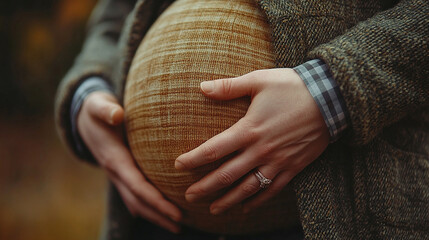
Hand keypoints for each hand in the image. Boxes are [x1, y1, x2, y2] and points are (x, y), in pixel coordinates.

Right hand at [77, 91, 181, 232]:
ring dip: (155, 215)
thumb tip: (117, 114)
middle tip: (182, 225)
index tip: (176, 213)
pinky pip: (134, 196)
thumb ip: (106, 109)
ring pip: (135, 202)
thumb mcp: (98, 105)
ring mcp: (117, 176)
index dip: (157, 201)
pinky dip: (147, 207)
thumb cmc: (96, 110)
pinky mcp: (121, 174)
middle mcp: (115, 172)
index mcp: (115, 159)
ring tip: (176, 225)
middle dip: (159, 215)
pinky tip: (160, 214)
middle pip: (138, 201)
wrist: (82, 118)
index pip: (138, 186)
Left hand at [175, 68, 328, 214]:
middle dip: (205, 187)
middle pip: (226, 175)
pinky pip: (272, 190)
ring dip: (228, 200)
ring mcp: (277, 162)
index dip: (193, 160)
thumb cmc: (292, 87)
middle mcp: (260, 150)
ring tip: (213, 209)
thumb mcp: (258, 80)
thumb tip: (201, 87)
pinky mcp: (293, 167)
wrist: (331, 99)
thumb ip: (228, 87)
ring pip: (248, 188)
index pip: (213, 150)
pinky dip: (257, 201)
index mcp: (248, 129)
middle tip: (189, 196)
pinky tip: (246, 207)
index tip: (178, 166)